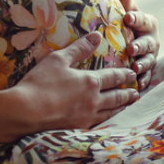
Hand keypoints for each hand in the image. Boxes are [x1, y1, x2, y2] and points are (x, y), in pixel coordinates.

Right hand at [7, 32, 139, 135]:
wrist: (27, 111)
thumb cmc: (41, 82)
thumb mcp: (58, 59)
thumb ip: (79, 48)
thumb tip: (97, 36)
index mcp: (90, 81)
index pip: (113, 77)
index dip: (124, 74)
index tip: (133, 73)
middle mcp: (94, 100)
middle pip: (116, 96)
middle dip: (127, 93)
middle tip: (136, 92)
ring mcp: (87, 116)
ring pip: (110, 112)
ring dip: (121, 107)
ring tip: (128, 105)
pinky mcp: (78, 128)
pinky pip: (100, 123)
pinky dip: (108, 119)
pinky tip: (108, 119)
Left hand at [115, 0, 160, 90]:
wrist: (132, 39)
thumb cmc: (127, 22)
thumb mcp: (127, 11)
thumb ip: (125, 2)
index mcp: (148, 23)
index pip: (143, 19)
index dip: (136, 18)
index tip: (128, 18)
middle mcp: (153, 40)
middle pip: (148, 43)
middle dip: (140, 46)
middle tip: (131, 48)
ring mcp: (151, 56)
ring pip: (148, 61)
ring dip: (142, 65)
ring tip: (134, 68)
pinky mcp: (148, 70)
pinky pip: (147, 77)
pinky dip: (143, 81)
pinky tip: (137, 86)